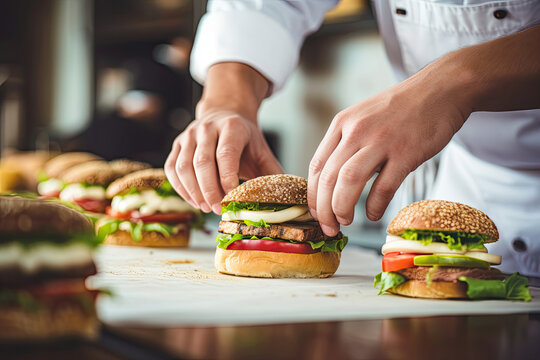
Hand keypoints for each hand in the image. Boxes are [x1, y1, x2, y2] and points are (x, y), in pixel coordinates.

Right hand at [165, 109, 281, 213]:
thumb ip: (273, 173)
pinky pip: (172, 169)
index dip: (227, 177)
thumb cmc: (245, 139)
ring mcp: (188, 136)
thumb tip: (285, 198)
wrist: (224, 115)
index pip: (226, 153)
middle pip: (202, 162)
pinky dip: (181, 188)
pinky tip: (194, 200)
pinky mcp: (177, 145)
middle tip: (217, 209)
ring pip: (183, 167)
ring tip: (206, 207)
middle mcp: (207, 128)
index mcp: (232, 127)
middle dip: (209, 190)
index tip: (231, 197)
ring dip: (194, 191)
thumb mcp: (262, 151)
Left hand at [308, 63, 469, 235]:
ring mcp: (381, 141)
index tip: (316, 213)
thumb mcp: (363, 118)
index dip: (313, 195)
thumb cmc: (401, 109)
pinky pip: (384, 187)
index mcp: (342, 124)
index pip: (317, 166)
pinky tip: (373, 215)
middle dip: (324, 209)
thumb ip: (346, 144)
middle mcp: (357, 131)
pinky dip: (375, 206)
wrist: (441, 90)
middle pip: (329, 178)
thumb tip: (333, 182)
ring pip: (349, 181)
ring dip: (342, 208)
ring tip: (346, 222)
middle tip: (329, 227)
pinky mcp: (406, 152)